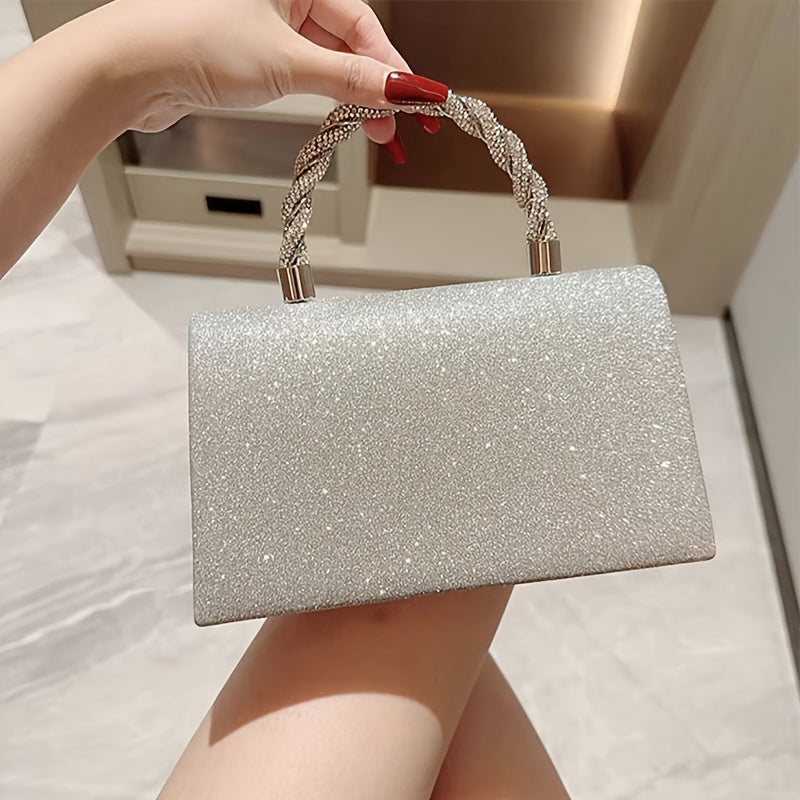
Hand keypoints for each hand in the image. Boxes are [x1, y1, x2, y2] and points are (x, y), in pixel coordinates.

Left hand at [0, 0, 447, 271]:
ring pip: (326, 60)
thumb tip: (398, 88)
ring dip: (351, 97)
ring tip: (374, 131)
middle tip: (398, 125)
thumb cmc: (193, 41)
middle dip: (374, 87)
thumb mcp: (287, 62)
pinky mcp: (251, 54)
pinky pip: (302, 72)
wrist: (131, 69)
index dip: (392, 66)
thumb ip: (349, 78)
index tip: (419, 98)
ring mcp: (266, 25)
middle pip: (347, 42)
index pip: (360, 22)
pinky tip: (340, 117)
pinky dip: (324, 96)